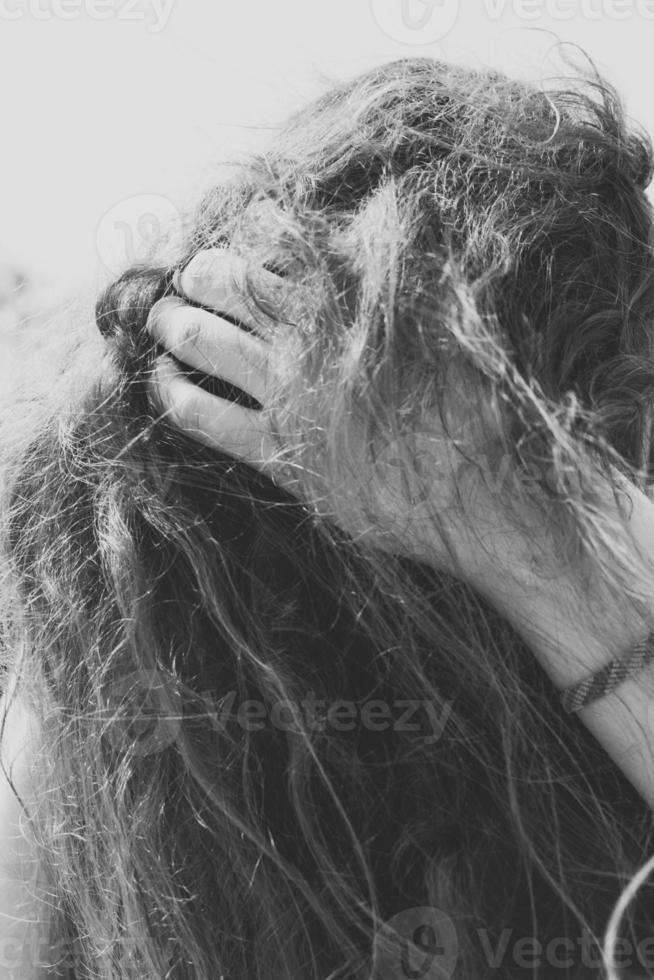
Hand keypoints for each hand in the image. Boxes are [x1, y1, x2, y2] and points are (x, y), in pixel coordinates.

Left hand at [146, 249, 576, 580]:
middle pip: (227, 285)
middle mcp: (308, 340)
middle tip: (188, 275)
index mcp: (350, 296)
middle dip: (198, 273)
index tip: (235, 235)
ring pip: (204, 342)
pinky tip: (161, 383)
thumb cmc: (477, 408)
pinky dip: (174, 395)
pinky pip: (204, 419)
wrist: (482, 499)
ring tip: (160, 317)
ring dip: (172, 322)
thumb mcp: (450, 320)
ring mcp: (287, 399)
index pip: (274, 241)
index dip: (245, 231)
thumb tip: (384, 212)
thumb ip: (405, 266)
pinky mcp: (279, 455)